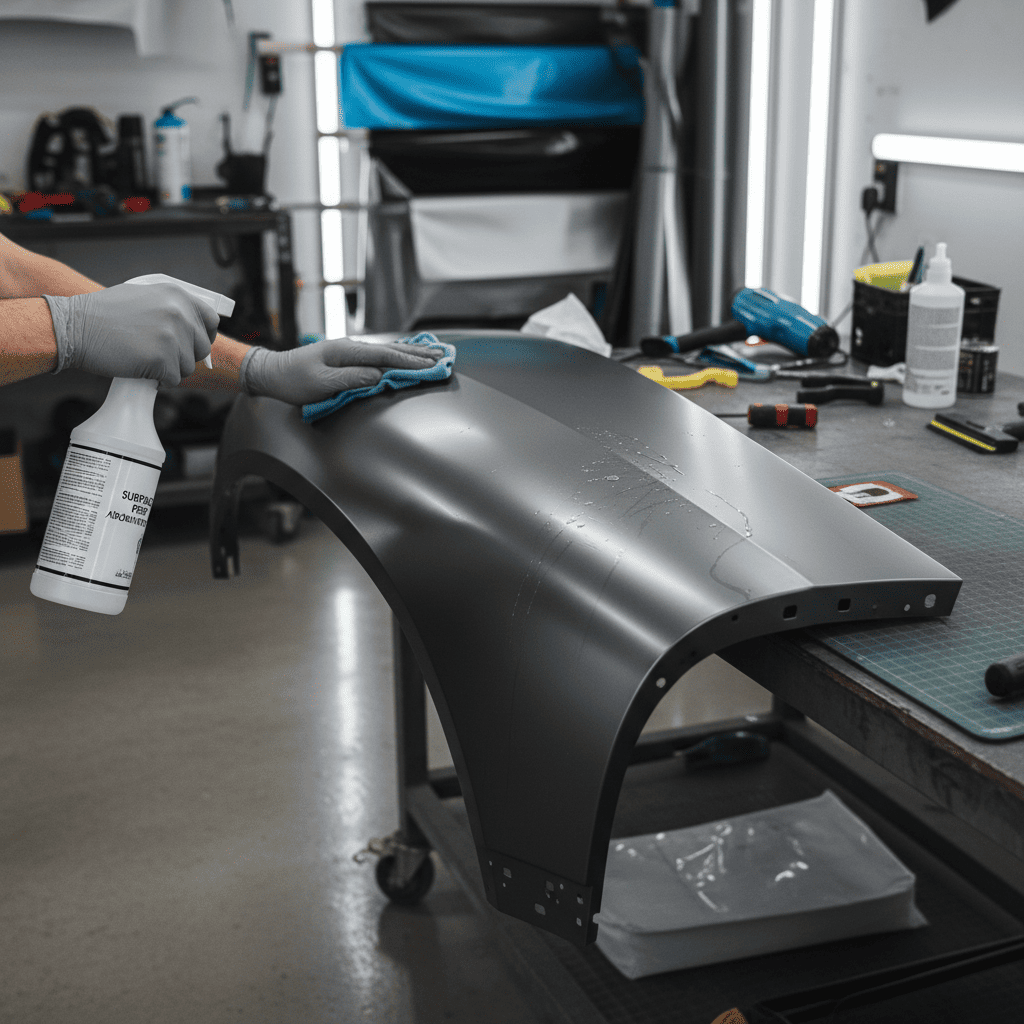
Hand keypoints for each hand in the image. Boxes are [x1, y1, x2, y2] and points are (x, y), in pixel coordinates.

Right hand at [44, 282, 217, 384]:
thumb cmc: (103, 314)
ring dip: (169, 368)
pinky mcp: (163, 358)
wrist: (75, 327)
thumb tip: (195, 327)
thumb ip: (172, 308)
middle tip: (158, 354)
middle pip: (202, 348)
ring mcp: (173, 336)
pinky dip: (158, 379)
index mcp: (177, 295)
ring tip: (144, 357)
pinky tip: (140, 366)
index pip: (210, 321)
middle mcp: (179, 313)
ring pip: (188, 367)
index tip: (191, 344)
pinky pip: (173, 379)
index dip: (202, 336)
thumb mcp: (144, 296)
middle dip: (183, 356)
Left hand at [239, 337, 442, 405]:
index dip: (411, 362)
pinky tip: (405, 354)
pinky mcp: (347, 357)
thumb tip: (379, 376)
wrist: (272, 372)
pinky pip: (378, 355)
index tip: (432, 366)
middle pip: (391, 350)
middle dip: (419, 355)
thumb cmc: (293, 380)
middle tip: (444, 358)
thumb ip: (351, 379)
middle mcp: (351, 347)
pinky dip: (396, 355)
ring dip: (411, 353)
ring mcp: (350, 351)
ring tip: (433, 354)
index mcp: (346, 352)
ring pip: (387, 350)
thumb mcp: (321, 383)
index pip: (386, 356)